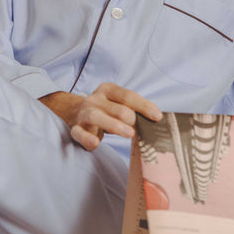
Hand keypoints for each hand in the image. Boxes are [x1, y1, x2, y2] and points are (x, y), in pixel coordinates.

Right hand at [39, 83, 161, 150]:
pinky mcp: (76, 129)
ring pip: (96, 116)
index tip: (157, 117)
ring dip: (114, 124)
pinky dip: (87, 138)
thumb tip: (156, 119)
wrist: (75, 113)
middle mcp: (95, 99)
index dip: (143, 106)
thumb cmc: (105, 110)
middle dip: (130, 118)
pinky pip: (79, 133)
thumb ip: (134, 109)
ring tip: (129, 134)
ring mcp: (84, 113)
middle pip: (115, 107)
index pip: (127, 95)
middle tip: (140, 129)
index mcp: (107, 90)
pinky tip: (95, 143)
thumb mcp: (118, 104)